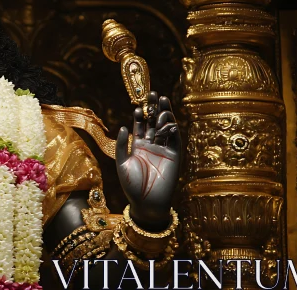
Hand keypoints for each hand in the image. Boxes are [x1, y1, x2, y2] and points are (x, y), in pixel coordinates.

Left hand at [116, 91, 180, 230]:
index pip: (140, 126)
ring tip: (161, 101)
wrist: (146, 203)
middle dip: (153, 108)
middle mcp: (151, 145)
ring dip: (164, 115)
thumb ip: (122, 146)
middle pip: (154, 122)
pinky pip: (174, 140)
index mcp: (138, 146)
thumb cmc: (131, 186)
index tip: (138, 104)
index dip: (140, 114)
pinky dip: (172, 129)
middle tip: (153, 93)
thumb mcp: (121, 164)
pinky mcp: (174, 157)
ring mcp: (164, 150)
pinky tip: (168, 119)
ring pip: (165, 128)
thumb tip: (123, 126)